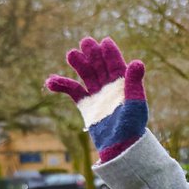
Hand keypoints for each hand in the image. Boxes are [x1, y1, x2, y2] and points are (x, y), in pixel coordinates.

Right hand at [46, 36, 147, 161]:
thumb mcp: (135, 103)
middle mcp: (111, 88)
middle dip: (93, 54)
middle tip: (86, 42)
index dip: (111, 54)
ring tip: (71, 54)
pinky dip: (62, 85)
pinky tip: (50, 81)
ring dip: (79, 64)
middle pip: (100, 67)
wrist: (119, 147)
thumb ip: (134, 83)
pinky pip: (73, 91)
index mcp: (124, 86)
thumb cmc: (131, 126)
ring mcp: (98, 95)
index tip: (105, 42)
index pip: (116, 66)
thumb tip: (138, 62)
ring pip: (86, 75)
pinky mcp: (86, 105)